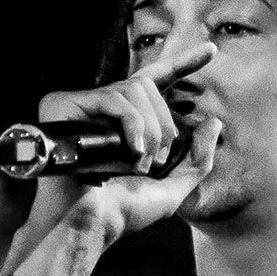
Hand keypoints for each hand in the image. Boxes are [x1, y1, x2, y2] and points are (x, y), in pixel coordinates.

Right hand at [24, 39, 220, 244]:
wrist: (88, 223)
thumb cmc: (123, 213)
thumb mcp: (173, 189)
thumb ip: (198, 159)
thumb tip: (213, 121)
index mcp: (125, 121)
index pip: (157, 81)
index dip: (184, 64)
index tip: (212, 51)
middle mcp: (102, 108)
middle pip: (147, 85)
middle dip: (164, 124)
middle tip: (156, 161)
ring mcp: (81, 105)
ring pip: (133, 88)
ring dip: (149, 128)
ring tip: (140, 162)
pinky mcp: (63, 104)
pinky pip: (112, 96)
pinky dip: (130, 123)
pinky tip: (131, 151)